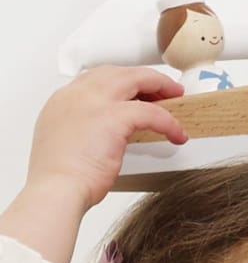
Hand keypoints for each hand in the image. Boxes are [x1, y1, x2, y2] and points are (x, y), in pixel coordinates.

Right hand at [0, 67, 186, 262]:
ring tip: (176, 98)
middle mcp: (76, 95)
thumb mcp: (65, 138)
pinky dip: (169, 122)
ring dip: (161, 86)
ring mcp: (94, 103)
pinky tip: (176, 133)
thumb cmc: (60, 176)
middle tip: (164, 90)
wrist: (56, 190)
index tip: (137, 91)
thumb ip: (82, 125)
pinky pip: (153, 113)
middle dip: (144, 78)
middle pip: (118, 72)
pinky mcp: (114, 118)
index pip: (96, 78)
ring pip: (136, 79)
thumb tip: (104, 129)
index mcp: (62, 101)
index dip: (121, 81)